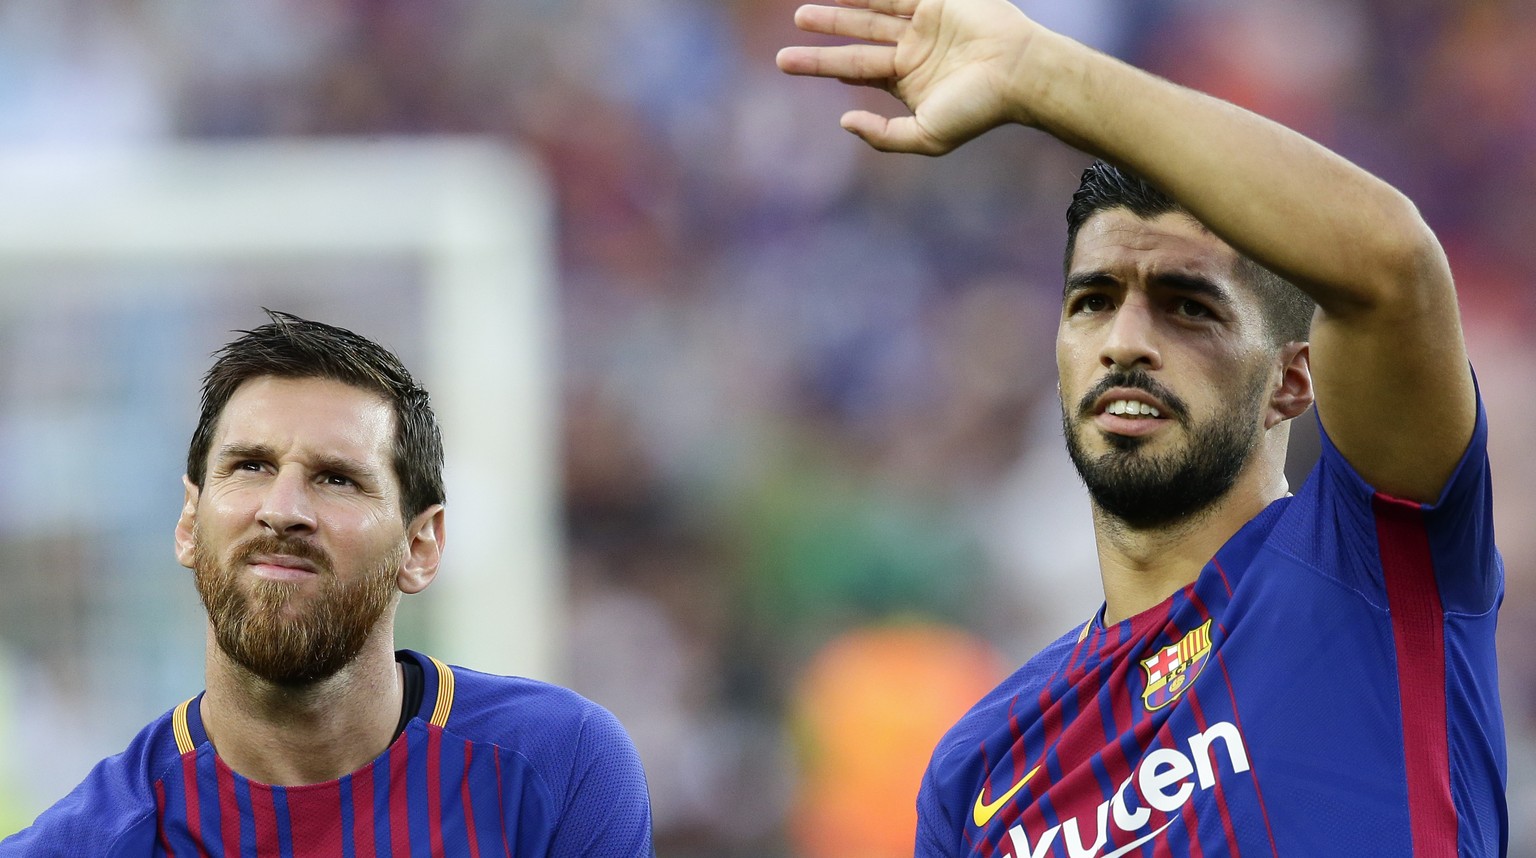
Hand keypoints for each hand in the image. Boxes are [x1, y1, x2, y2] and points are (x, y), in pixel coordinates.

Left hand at [776, 0, 1039, 154]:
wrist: (1020, 73)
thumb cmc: (977, 109)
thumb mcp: (925, 136)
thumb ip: (883, 135)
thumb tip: (844, 122)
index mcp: (908, 81)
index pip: (858, 68)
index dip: (826, 64)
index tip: (792, 60)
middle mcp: (913, 51)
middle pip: (858, 38)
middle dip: (825, 32)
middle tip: (795, 23)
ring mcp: (924, 24)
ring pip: (871, 12)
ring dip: (840, 8)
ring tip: (803, 9)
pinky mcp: (937, 1)